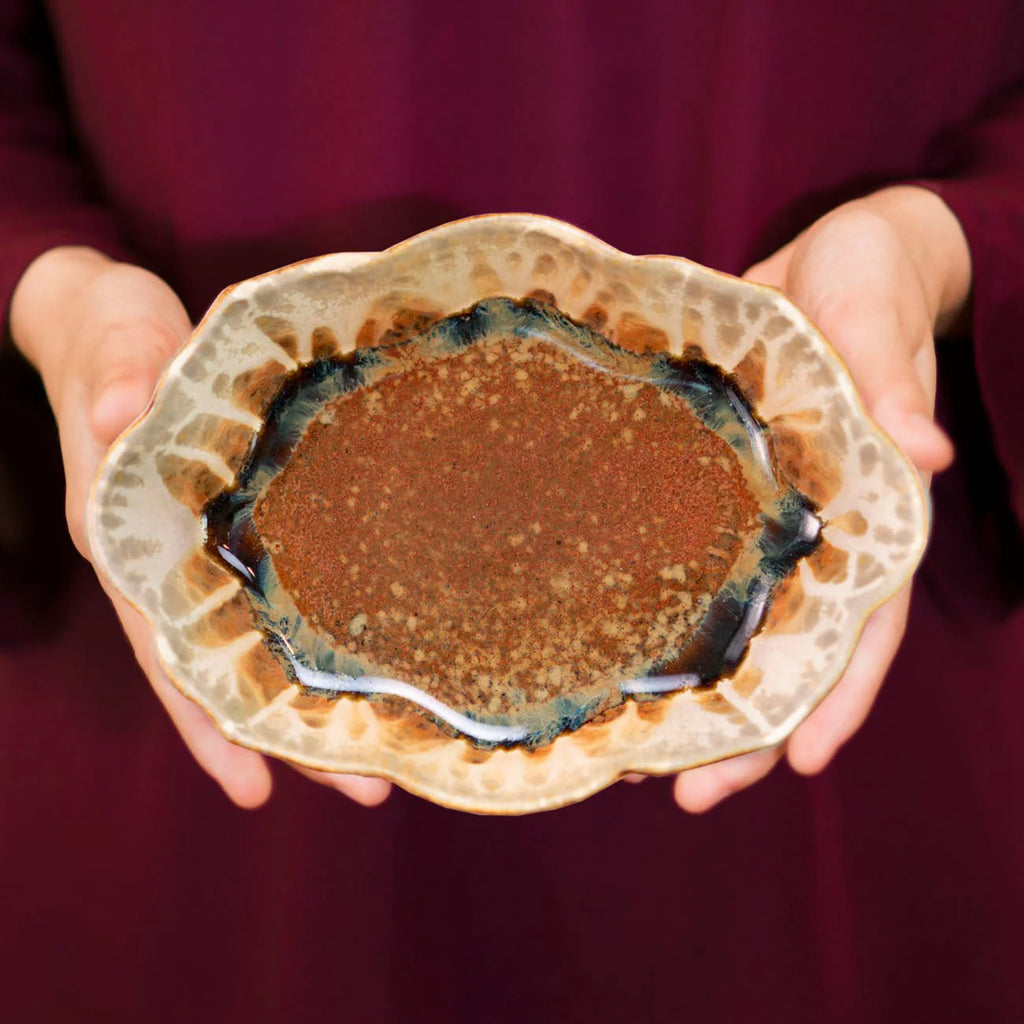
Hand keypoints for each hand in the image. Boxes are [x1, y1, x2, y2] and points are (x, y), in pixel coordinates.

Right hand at [10, 247, 390, 808]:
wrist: (113, 317)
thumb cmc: (108, 335)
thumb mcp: (113, 347)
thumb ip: (117, 380)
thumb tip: (118, 414)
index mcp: (128, 542)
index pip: (166, 654)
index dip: (205, 725)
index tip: (256, 789)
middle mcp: (167, 562)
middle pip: (225, 671)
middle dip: (287, 736)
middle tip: (368, 789)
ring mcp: (204, 549)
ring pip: (257, 644)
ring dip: (310, 700)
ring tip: (382, 751)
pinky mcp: (241, 523)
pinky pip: (276, 593)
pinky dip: (311, 634)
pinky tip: (364, 660)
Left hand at [669, 185, 970, 811]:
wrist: (822, 263)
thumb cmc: (868, 287)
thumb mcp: (878, 325)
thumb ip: (896, 384)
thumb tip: (926, 455)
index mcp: (866, 510)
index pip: (861, 626)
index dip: (837, 699)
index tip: (798, 765)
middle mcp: (812, 531)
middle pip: (786, 651)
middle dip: (743, 728)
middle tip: (682, 793)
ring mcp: (759, 518)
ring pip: (731, 626)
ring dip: (689, 694)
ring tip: (632, 758)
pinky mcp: (710, 489)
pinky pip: (685, 564)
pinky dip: (656, 614)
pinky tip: (608, 652)